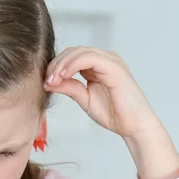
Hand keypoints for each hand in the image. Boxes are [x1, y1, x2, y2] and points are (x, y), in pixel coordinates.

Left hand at [43, 46, 178, 178]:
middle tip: (46, 81)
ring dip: (61, 64)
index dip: (56, 66)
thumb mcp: (84, 99)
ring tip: (51, 80)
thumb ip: (70, 88)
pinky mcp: (114, 66)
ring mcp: (111, 60)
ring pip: (79, 52)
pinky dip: (72, 65)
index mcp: (99, 65)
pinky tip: (62, 76)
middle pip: (73, 51)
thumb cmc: (114, 114)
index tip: (45, 83)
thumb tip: (49, 81)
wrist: (133, 126)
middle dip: (56, 65)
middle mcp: (105, 59)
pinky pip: (88, 58)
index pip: (72, 57)